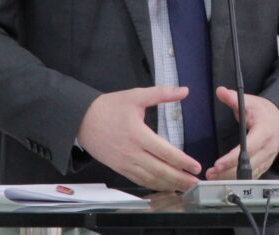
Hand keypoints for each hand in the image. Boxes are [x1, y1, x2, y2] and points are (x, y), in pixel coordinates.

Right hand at [77, 86, 201, 191]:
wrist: (82, 119)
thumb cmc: (109, 107)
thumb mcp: (135, 96)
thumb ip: (161, 93)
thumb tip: (184, 90)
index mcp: (138, 134)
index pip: (165, 152)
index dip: (182, 161)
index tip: (196, 166)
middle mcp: (132, 152)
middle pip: (160, 170)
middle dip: (179, 178)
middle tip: (195, 183)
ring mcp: (125, 163)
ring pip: (150, 179)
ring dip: (169, 185)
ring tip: (184, 187)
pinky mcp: (119, 168)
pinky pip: (139, 180)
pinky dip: (154, 186)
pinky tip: (164, 186)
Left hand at [206, 86, 278, 179]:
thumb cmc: (264, 112)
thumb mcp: (249, 102)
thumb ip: (233, 98)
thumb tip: (220, 91)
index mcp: (264, 133)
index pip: (246, 149)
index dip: (231, 159)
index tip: (217, 164)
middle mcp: (268, 149)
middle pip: (247, 166)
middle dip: (227, 172)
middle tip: (210, 174)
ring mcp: (268, 159)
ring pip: (249, 175)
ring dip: (231, 178)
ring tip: (213, 179)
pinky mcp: (266, 165)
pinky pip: (253, 176)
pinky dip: (239, 180)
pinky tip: (225, 181)